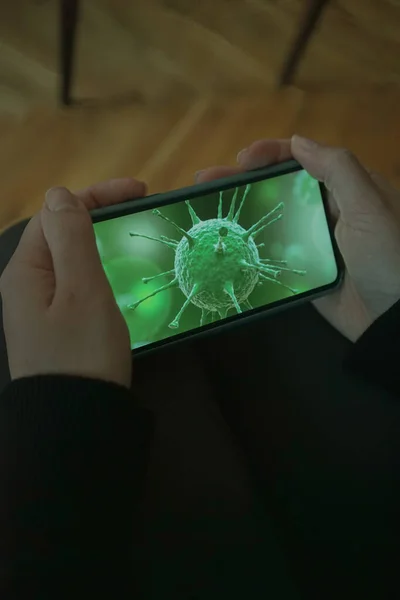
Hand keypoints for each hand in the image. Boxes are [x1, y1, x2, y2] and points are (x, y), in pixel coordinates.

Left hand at [1, 178, 145, 385]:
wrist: (76, 422)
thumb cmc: (82, 353)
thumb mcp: (82, 291)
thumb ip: (71, 238)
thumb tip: (60, 193)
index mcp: (27, 270)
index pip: (56, 212)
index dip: (96, 194)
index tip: (140, 192)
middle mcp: (27, 284)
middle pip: (60, 233)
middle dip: (99, 214)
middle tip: (140, 211)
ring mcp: (39, 307)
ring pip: (70, 258)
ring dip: (100, 241)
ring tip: (134, 237)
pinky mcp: (55, 326)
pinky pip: (75, 283)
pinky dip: (98, 268)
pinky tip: (119, 275)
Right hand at [196, 137, 399, 341]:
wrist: (393, 319)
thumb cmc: (388, 256)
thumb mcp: (369, 206)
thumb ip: (337, 169)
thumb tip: (298, 141)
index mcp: (346, 187)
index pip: (303, 159)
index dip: (271, 153)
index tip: (242, 160)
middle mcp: (327, 209)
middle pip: (278, 186)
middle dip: (241, 180)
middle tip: (205, 181)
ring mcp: (312, 241)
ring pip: (270, 217)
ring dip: (238, 209)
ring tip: (205, 207)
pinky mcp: (303, 269)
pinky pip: (272, 251)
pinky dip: (248, 243)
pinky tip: (223, 241)